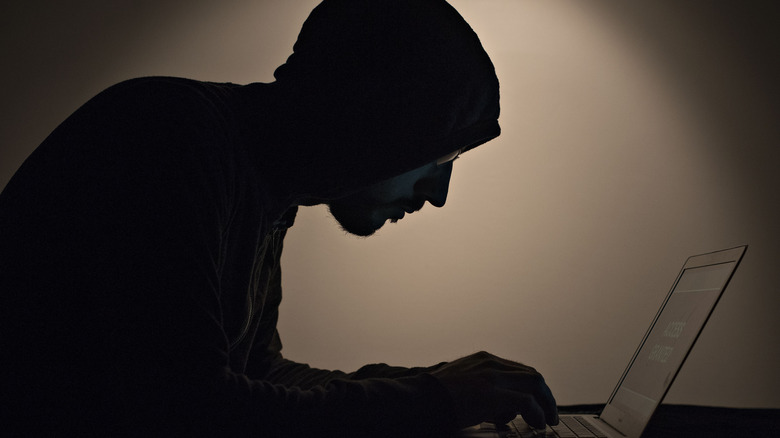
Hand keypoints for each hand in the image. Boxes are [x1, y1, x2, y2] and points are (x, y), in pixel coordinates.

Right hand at [431, 351, 557, 428]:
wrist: (418, 401)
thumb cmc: (435, 398)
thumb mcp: (462, 385)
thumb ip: (482, 390)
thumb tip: (502, 412)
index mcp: (483, 359)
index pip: (519, 370)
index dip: (534, 388)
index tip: (539, 403)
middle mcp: (490, 362)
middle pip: (531, 375)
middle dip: (545, 396)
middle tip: (549, 414)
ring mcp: (491, 376)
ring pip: (534, 384)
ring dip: (545, 404)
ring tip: (546, 421)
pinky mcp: (491, 393)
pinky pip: (526, 402)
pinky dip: (536, 413)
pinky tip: (537, 424)